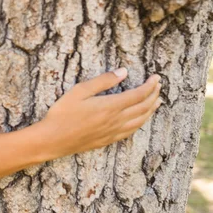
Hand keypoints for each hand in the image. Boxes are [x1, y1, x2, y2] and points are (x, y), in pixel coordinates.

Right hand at [39, 68, 161, 157]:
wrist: (53, 139)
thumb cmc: (63, 113)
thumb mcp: (79, 91)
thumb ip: (103, 81)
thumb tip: (124, 72)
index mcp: (110, 106)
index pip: (138, 94)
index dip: (150, 86)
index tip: (156, 77)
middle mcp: (116, 120)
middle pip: (143, 107)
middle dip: (153, 95)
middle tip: (158, 86)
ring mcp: (113, 132)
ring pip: (140, 121)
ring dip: (151, 110)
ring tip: (157, 102)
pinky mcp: (108, 140)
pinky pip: (131, 131)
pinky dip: (141, 123)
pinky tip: (140, 120)